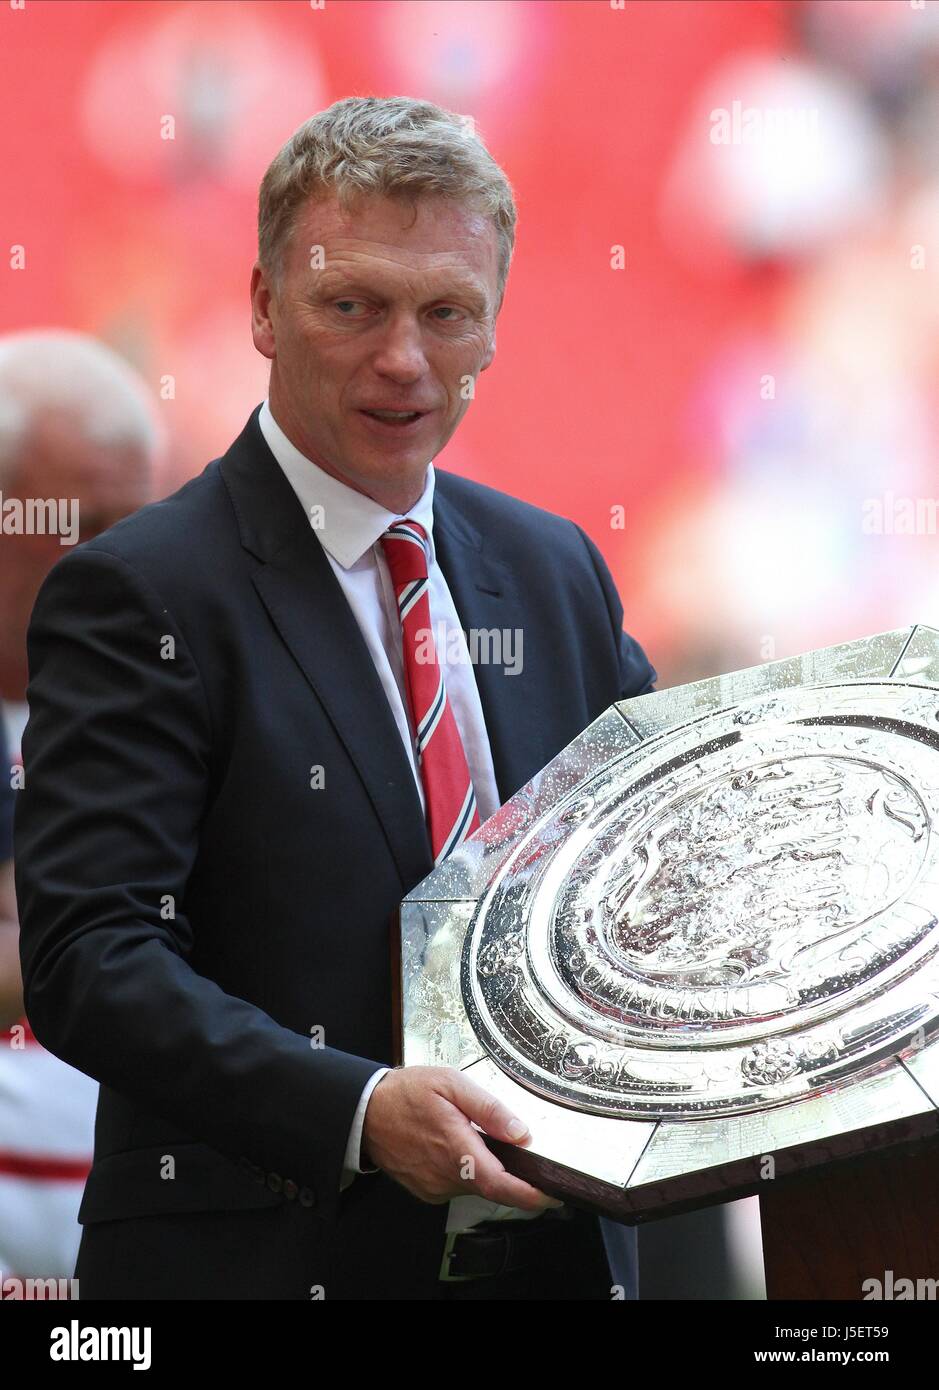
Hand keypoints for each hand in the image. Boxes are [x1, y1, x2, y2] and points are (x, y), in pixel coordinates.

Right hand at [361, 1064, 561, 1211]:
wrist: (365, 1112)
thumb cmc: (406, 1094)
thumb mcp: (451, 1084)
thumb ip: (489, 1109)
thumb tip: (521, 1131)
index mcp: (457, 1149)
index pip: (501, 1185)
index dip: (531, 1196)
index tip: (553, 1197)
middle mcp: (446, 1176)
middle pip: (493, 1187)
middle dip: (511, 1176)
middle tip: (518, 1153)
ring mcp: (435, 1187)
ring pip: (475, 1186)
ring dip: (485, 1170)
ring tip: (475, 1139)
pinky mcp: (427, 1191)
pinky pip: (457, 1186)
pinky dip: (466, 1172)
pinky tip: (456, 1148)